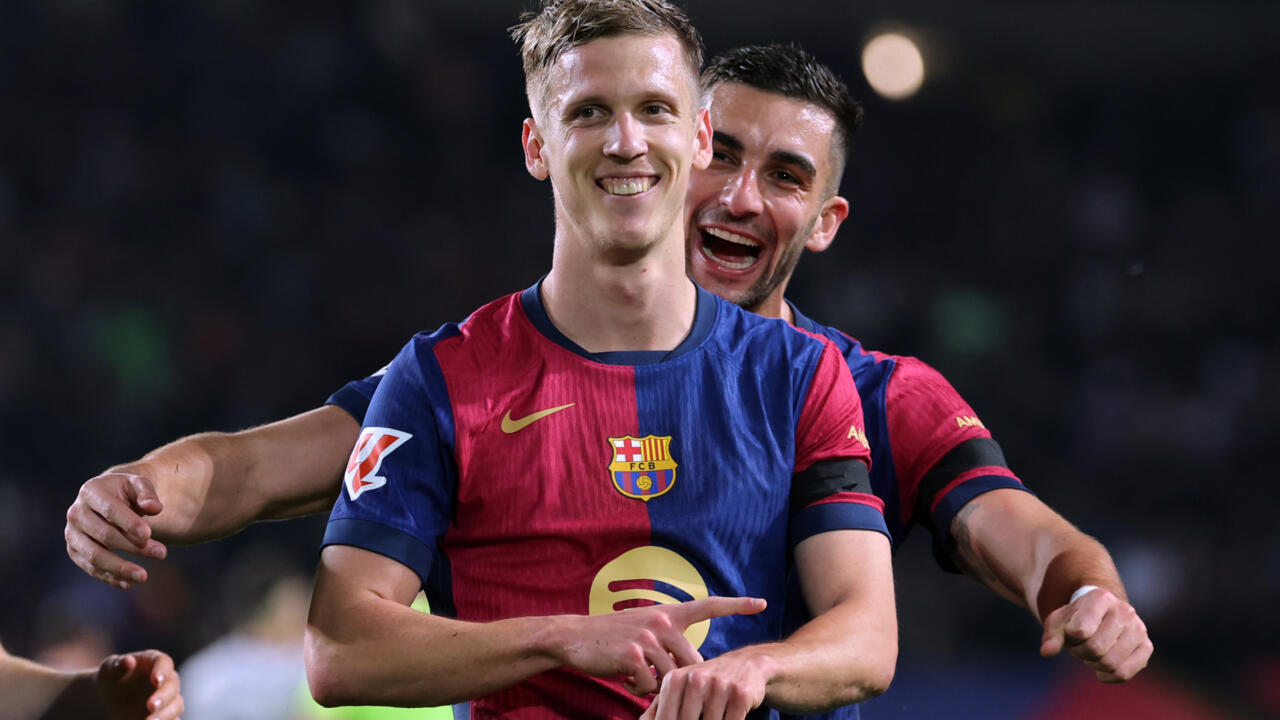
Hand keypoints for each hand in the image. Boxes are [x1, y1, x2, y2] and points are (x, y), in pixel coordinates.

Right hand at [66, 469, 167, 588]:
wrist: (107, 498)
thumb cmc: (127, 491)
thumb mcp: (138, 484)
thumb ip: (147, 493)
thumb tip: (154, 508)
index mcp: (91, 491)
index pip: (110, 510)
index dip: (129, 523)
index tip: (149, 535)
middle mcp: (76, 513)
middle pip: (105, 535)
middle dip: (134, 547)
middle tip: (162, 553)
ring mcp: (73, 534)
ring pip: (95, 556)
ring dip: (120, 568)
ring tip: (144, 576)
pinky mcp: (74, 551)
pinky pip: (90, 568)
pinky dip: (109, 577)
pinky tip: (128, 583)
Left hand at [97, 650, 182, 719]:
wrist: (109, 701)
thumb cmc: (110, 679)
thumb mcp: (107, 670)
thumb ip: (116, 665)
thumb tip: (128, 661)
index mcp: (154, 662)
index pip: (164, 662)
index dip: (162, 670)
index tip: (156, 680)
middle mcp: (166, 679)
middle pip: (173, 686)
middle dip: (163, 696)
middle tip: (151, 706)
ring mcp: (167, 699)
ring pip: (176, 706)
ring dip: (165, 714)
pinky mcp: (165, 716)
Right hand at [557, 596, 765, 695]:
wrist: (573, 638)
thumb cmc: (611, 639)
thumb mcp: (643, 631)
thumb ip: (667, 642)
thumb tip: (691, 668)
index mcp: (668, 614)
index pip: (708, 606)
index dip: (736, 605)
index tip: (761, 603)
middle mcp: (662, 620)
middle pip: (694, 661)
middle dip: (683, 679)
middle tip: (656, 681)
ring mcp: (648, 637)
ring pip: (673, 676)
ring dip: (656, 686)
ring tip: (634, 677)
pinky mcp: (633, 654)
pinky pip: (650, 685)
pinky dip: (639, 690)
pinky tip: (624, 679)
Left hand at [639, 648, 771, 719]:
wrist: (745, 664)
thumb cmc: (705, 683)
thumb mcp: (679, 689)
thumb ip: (658, 708)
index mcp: (674, 680)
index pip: (665, 719)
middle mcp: (695, 679)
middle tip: (699, 718)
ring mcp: (719, 685)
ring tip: (713, 715)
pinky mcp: (740, 694)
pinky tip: (727, 716)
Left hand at [1040, 587, 1152, 681]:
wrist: (1102, 614)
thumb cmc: (1076, 618)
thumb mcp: (1059, 621)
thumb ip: (1051, 636)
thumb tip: (1046, 652)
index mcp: (1100, 598)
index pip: (1080, 631)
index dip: (1070, 638)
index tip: (1071, 632)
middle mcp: (1124, 610)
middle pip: (1095, 649)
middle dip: (1081, 653)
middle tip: (1080, 645)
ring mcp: (1139, 629)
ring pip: (1110, 663)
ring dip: (1094, 664)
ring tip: (1092, 652)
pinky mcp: (1146, 647)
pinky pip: (1124, 674)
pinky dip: (1108, 676)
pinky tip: (1101, 668)